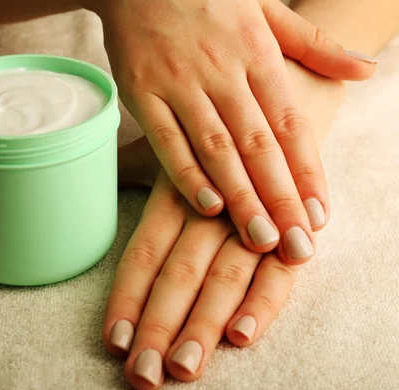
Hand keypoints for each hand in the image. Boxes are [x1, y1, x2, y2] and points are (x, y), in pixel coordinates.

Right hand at [87, 0, 373, 263]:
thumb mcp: (267, 10)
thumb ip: (314, 44)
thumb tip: (366, 69)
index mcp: (257, 54)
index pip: (290, 123)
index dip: (308, 172)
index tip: (321, 215)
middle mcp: (222, 72)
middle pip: (258, 145)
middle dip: (280, 198)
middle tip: (295, 245)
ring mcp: (180, 84)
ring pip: (216, 148)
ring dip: (240, 196)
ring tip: (260, 238)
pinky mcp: (142, 93)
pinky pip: (167, 140)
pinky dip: (186, 174)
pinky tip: (207, 205)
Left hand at [106, 60, 344, 389]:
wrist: (284, 85)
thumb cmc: (217, 127)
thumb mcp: (173, 146)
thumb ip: (139, 169)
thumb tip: (104, 183)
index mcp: (174, 191)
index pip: (143, 252)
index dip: (126, 297)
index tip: (112, 340)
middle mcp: (208, 208)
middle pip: (178, 273)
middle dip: (159, 325)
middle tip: (143, 374)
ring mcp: (252, 217)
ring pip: (224, 277)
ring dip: (204, 325)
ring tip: (185, 366)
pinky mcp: (292, 223)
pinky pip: (278, 270)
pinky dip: (263, 301)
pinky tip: (243, 334)